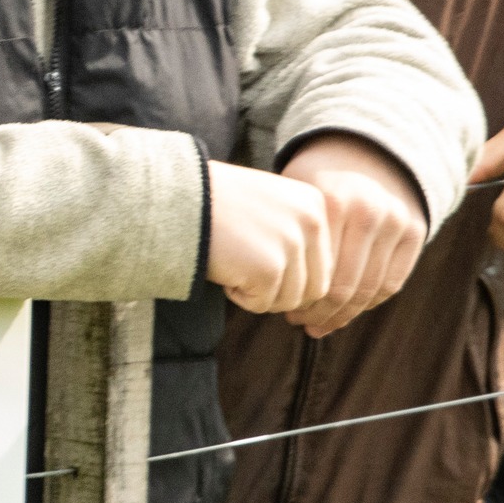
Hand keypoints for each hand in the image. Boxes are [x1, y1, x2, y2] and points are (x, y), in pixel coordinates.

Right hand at [204, 160, 331, 314]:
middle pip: (313, 288)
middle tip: (246, 270)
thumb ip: (299, 235)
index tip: (261, 262)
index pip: (324, 264)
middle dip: (280, 290)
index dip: (291, 275)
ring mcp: (291, 245)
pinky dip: (240, 296)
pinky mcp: (269, 269)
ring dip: (260, 294)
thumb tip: (317, 292)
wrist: (179, 197)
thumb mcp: (272, 205)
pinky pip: (263, 304)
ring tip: (234, 263)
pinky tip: (225, 268)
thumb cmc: (219, 203)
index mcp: (316, 205)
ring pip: (290, 301)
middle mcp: (311, 223)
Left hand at [279, 133, 427, 336]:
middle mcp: (366, 212)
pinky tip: (349, 310)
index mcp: (329, 202)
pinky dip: (370, 303)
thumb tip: (269, 288)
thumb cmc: (318, 176)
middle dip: (321, 314)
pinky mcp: (415, 230)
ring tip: (322, 324)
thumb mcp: (294, 190)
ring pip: (370, 291)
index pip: (317, 272)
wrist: (366, 146)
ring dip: (345, 316)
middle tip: (302, 324)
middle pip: (344, 288)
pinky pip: (392, 283)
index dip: (302, 300)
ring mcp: (394, 221)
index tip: (287, 313)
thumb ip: (287, 230)